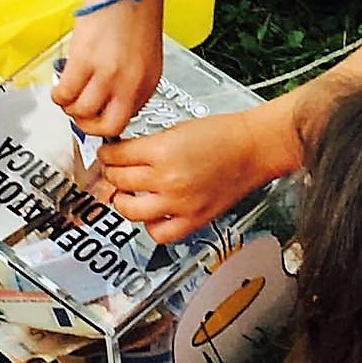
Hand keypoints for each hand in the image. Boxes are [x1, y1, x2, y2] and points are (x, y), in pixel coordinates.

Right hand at [52, 0, 164, 136]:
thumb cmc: (138, 13)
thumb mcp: (146, 58)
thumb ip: (132, 84)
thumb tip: (111, 103)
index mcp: (147, 84)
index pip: (125, 123)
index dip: (105, 123)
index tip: (95, 118)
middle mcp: (130, 82)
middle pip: (104, 127)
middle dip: (87, 126)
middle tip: (79, 115)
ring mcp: (107, 73)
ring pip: (81, 112)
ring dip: (70, 108)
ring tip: (68, 95)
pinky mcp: (85, 59)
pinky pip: (65, 93)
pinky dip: (58, 95)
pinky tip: (60, 86)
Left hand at [98, 111, 264, 242]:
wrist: (254, 148)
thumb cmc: (224, 135)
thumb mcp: (176, 129)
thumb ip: (147, 145)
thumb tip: (122, 155)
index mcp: (162, 150)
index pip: (116, 155)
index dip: (107, 152)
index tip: (107, 153)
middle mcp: (168, 179)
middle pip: (119, 180)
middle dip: (112, 173)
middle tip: (114, 169)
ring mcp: (179, 203)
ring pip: (130, 210)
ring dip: (123, 200)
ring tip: (126, 193)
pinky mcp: (193, 219)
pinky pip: (158, 233)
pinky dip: (150, 225)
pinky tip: (151, 212)